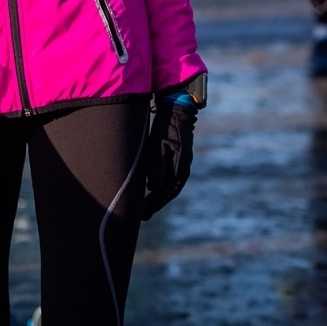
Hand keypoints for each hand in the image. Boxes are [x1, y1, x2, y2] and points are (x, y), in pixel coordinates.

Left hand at [141, 88, 196, 219]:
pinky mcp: (178, 159)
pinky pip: (170, 179)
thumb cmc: (165, 125)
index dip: (155, 203)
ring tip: (146, 207)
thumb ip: (156, 165)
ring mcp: (182, 163)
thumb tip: (153, 187)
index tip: (143, 213)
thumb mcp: (158, 143)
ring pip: (170, 187)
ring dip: (159, 197)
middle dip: (156, 204)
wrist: (176, 109)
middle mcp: (183, 167)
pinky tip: (152, 190)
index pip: (167, 191)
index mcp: (180, 165)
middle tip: (142, 216)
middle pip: (169, 192)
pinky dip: (161, 188)